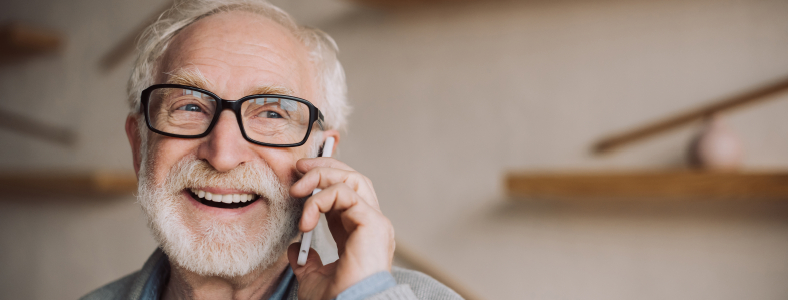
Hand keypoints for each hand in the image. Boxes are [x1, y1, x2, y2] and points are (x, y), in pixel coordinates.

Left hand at [287, 157, 394, 299]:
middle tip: (298, 169)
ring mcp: (374, 221)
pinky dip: (320, 200)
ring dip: (321, 176)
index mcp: (359, 233)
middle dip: (324, 167)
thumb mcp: (313, 277)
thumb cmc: (337, 299)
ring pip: (352, 178)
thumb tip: (294, 249)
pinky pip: (344, 194)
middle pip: (353, 178)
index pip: (345, 193)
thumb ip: (307, 261)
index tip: (299, 178)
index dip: (323, 180)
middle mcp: (370, 223)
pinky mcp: (372, 222)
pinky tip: (307, 221)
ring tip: (298, 190)